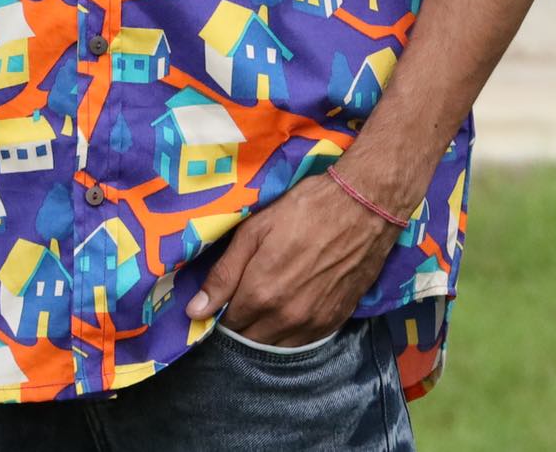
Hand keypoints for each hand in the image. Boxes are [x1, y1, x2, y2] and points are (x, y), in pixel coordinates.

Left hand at [185, 170, 403, 345]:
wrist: (361, 208)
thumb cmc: (303, 210)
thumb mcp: (254, 231)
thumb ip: (224, 275)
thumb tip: (194, 312)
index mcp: (260, 294)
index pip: (227, 324)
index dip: (220, 313)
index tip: (220, 300)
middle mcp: (285, 318)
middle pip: (250, 340)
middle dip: (240, 325)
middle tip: (241, 300)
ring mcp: (312, 324)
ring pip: (276, 346)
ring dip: (264, 333)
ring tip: (264, 306)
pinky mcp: (334, 322)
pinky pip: (303, 343)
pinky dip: (290, 334)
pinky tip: (288, 312)